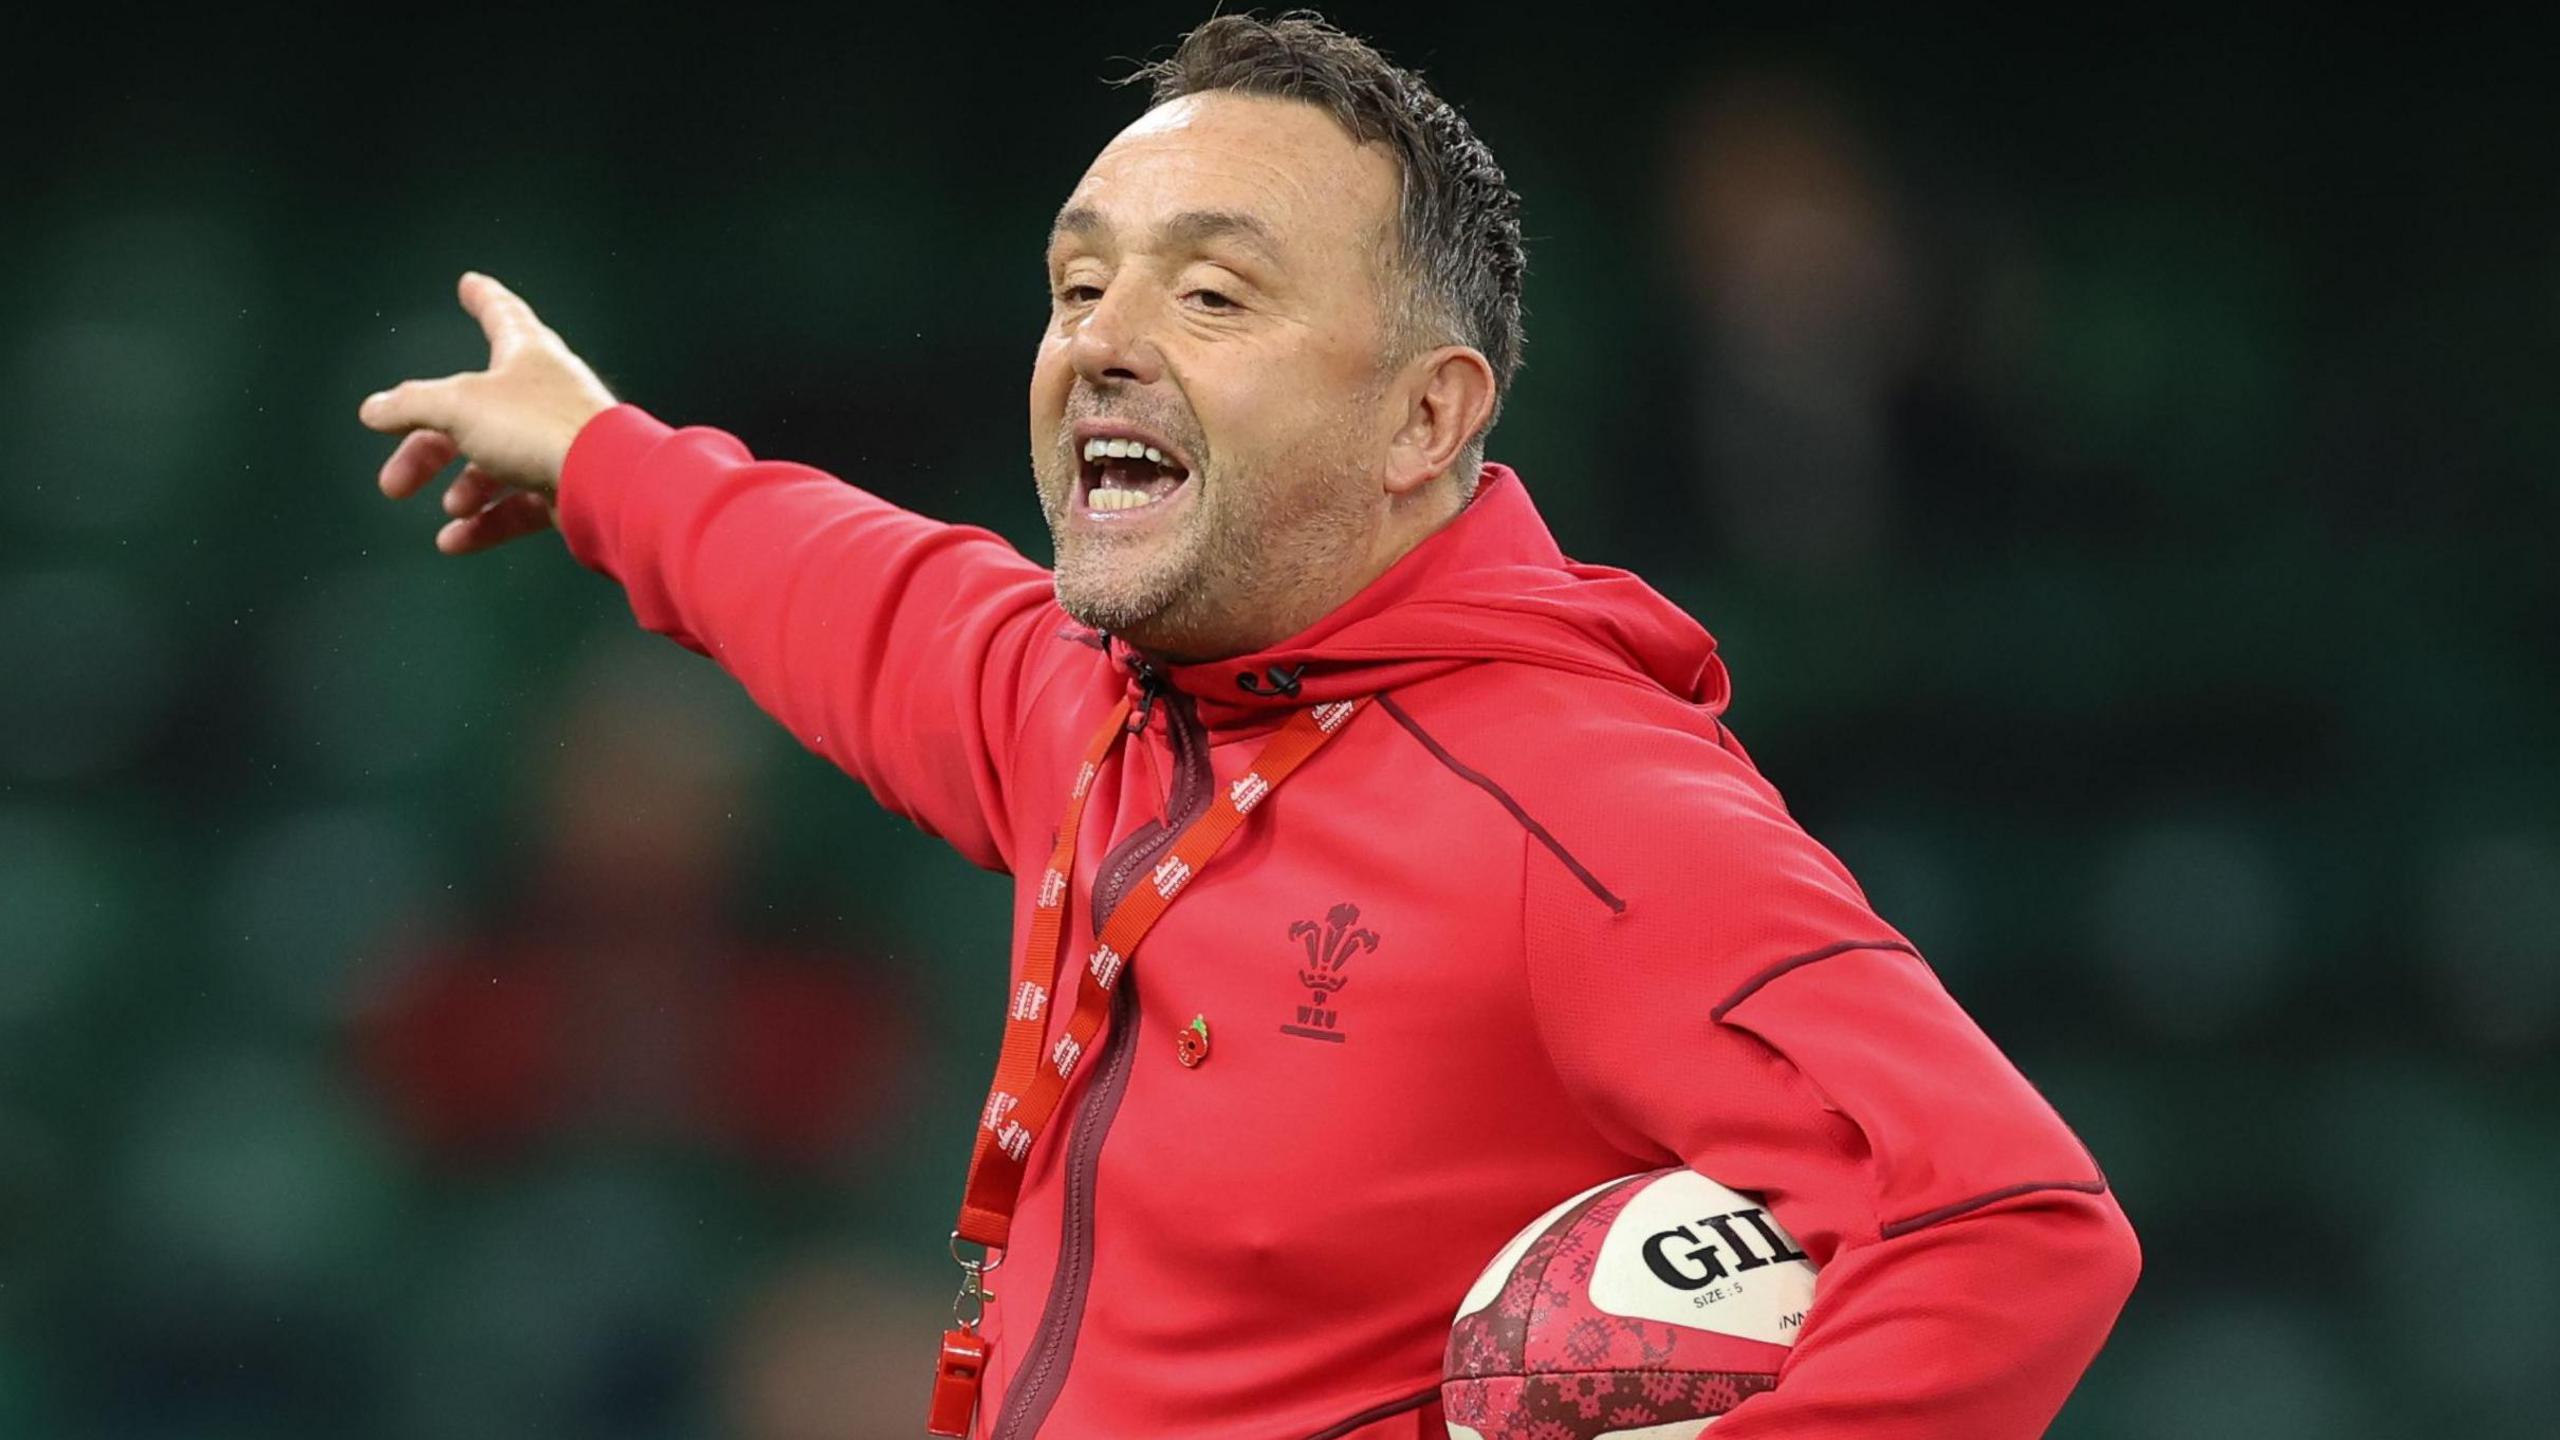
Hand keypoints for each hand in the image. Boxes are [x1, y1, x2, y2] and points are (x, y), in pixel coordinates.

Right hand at [360, 272, 617, 554]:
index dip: (483, 298)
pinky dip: (487, 522)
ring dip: (465, 488)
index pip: (501, 314)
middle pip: (475, 414)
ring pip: (498, 463)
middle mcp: (546, 394)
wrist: (606, 483)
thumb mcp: (459, 406)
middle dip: (430, 450)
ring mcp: (560, 441)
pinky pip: (520, 504)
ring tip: (449, 508)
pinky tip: (456, 540)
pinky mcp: (571, 486)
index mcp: (528, 354)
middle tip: (395, 482)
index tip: (470, 284)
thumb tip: (375, 408)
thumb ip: (412, 406)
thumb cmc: (540, 426)